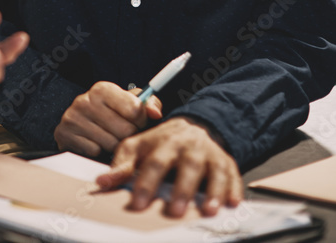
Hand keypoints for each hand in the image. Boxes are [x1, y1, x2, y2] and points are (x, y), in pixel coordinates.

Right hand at [54, 82, 162, 156]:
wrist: (78, 127)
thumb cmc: (109, 115)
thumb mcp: (129, 104)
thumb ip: (149, 105)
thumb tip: (155, 113)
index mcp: (102, 89)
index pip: (135, 109)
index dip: (140, 121)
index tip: (135, 121)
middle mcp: (85, 100)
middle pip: (125, 130)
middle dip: (127, 136)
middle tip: (120, 133)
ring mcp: (72, 117)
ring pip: (111, 143)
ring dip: (113, 146)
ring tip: (107, 138)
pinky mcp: (64, 134)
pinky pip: (94, 151)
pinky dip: (97, 152)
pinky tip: (94, 143)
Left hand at [96, 117, 242, 217]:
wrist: (194, 125)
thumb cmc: (161, 143)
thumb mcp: (138, 148)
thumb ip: (121, 166)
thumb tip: (101, 183)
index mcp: (163, 143)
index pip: (153, 163)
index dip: (146, 183)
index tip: (138, 204)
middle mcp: (188, 147)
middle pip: (186, 166)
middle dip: (181, 189)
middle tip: (174, 211)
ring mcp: (210, 154)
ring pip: (213, 171)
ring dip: (212, 191)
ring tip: (208, 211)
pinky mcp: (227, 162)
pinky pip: (233, 174)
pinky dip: (234, 189)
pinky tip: (233, 203)